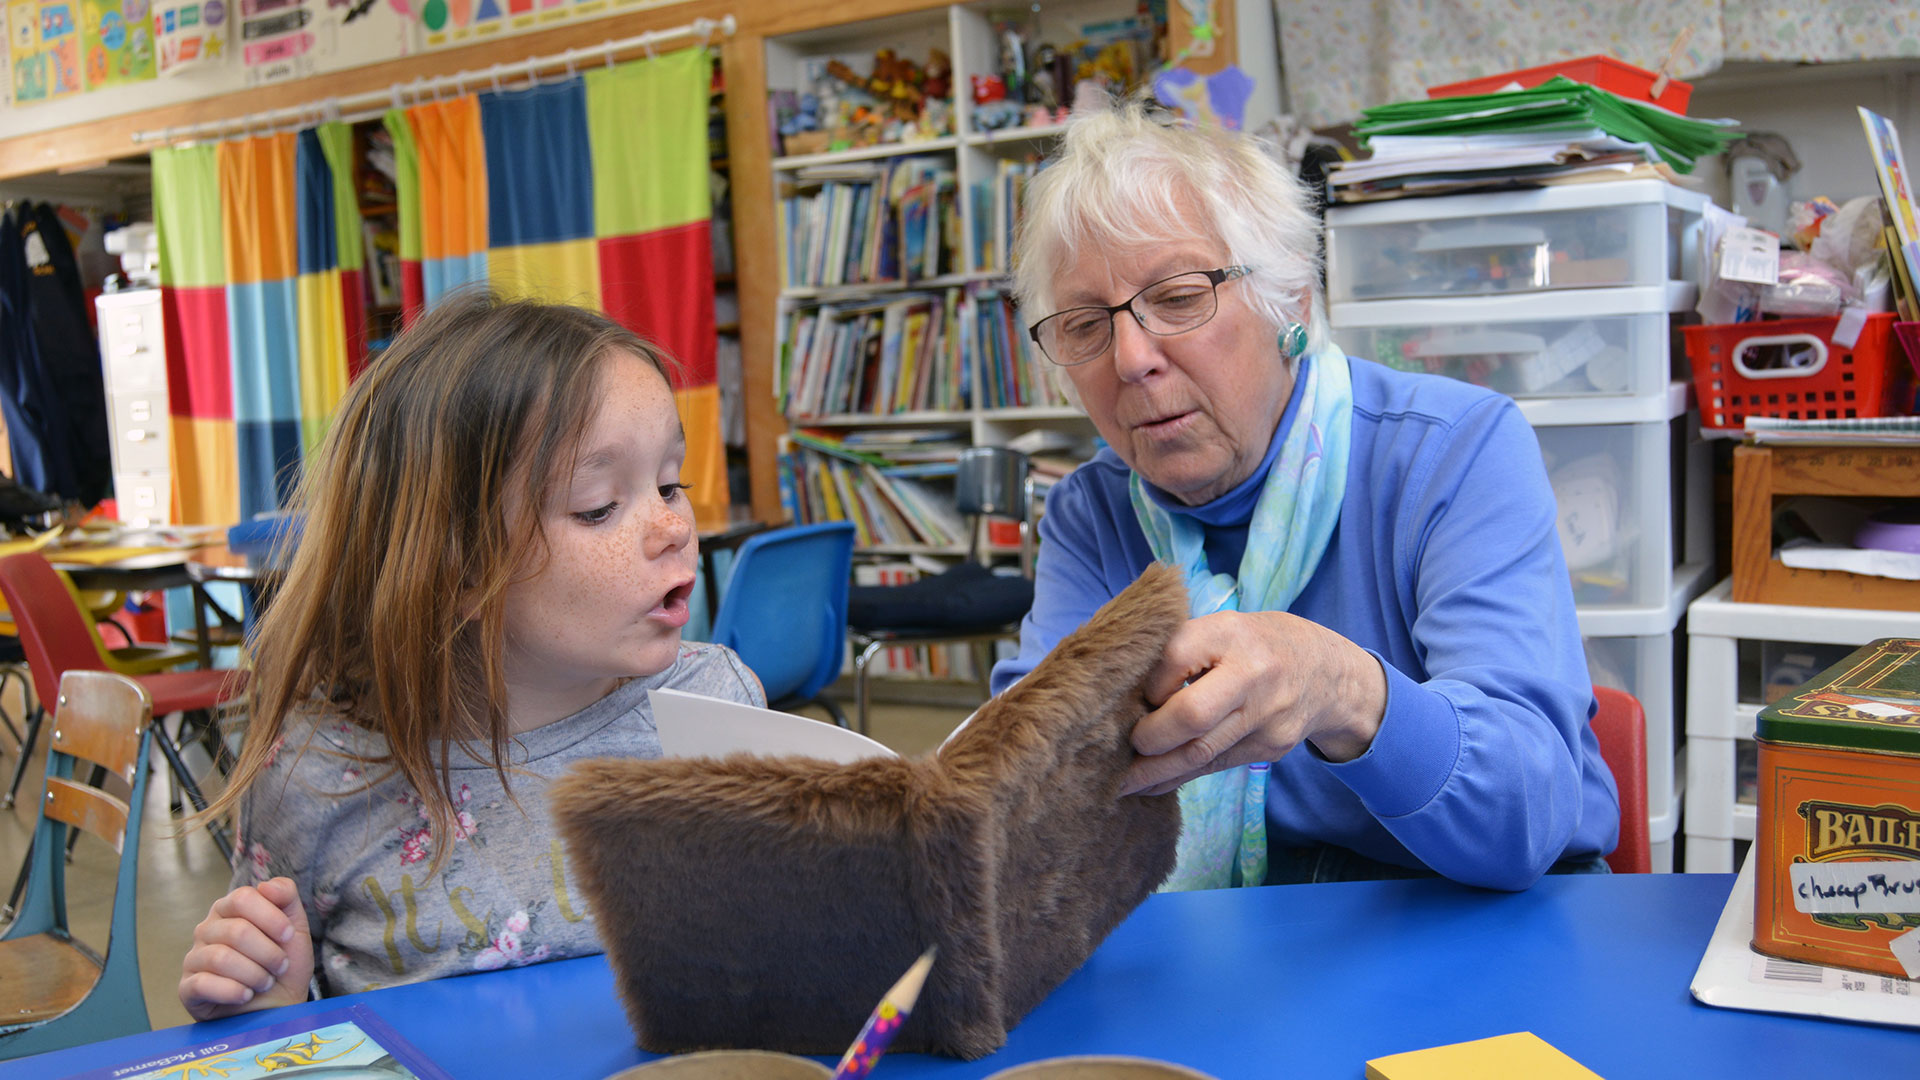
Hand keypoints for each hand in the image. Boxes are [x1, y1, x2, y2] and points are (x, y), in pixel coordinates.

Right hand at [179, 877, 314, 1020]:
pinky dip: (233, 991)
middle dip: (268, 952)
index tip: (288, 936)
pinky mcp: (187, 988)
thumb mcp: (295, 928)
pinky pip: (203, 984)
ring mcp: (194, 959)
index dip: (271, 917)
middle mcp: (207, 930)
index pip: (243, 898)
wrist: (276, 1007)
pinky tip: (246, 995)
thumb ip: (286, 897)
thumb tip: (265, 885)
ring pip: (221, 958)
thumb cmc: (283, 966)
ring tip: (265, 982)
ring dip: (254, 973)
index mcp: (230, 909)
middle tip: (280, 966)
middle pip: (236, 931)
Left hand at [1121, 610, 1387, 795]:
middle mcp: (1253, 673)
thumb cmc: (1253, 645)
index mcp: (1231, 633)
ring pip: (1202, 752)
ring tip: (1121, 783)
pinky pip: (1216, 767)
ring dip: (1156, 772)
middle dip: (1148, 738)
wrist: (1326, 671)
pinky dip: (1180, 777)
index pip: (1173, 659)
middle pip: (1191, 716)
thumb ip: (1180, 652)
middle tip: (1118, 749)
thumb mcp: (1222, 629)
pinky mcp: (1270, 748)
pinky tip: (1153, 784)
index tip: (1136, 696)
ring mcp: (1266, 716)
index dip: (1147, 685)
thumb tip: (1124, 697)